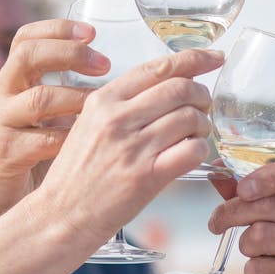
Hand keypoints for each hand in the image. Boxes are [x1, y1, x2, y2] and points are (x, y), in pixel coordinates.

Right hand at [0, 19, 109, 214]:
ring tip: (103, 106)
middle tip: (104, 64)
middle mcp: (2, 96)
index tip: (92, 32)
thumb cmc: (27, 155)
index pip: (26, 38)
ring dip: (77, 98)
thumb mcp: (42, 118)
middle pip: (28, 56)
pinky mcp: (5, 154)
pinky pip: (40, 141)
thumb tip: (116, 79)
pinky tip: (90, 142)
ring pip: (38, 99)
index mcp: (12, 81)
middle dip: (69, 53)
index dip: (58, 29)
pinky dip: (70, 139)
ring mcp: (0, 124)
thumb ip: (65, 95)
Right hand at [37, 48, 222, 246]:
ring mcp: (133, 147)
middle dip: (202, 95)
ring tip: (196, 135)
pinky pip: (192, 150)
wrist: (61, 215)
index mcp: (103, 100)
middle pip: (180, 89)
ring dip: (203, 125)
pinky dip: (201, 149)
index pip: (158, 68)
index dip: (194, 58)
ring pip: (190, 117)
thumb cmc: (75, 176)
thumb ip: (121, 106)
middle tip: (204, 107)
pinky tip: (192, 154)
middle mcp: (118, 118)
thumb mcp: (88, 126)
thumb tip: (163, 90)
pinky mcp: (147, 176)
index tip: (213, 57)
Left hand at [208, 155, 274, 273]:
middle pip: (267, 205)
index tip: (242, 188)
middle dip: (231, 213)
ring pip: (258, 236)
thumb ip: (254, 190)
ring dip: (246, 245)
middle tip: (217, 222)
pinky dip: (253, 270)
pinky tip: (269, 271)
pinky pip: (259, 268)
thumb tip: (218, 173)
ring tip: (257, 250)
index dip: (270, 175)